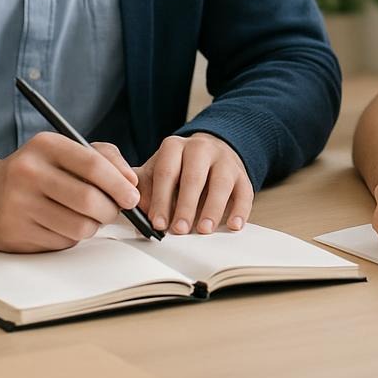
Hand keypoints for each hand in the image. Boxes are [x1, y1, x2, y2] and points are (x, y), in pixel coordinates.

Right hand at [0, 132, 139, 252]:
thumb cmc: (37, 169)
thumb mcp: (64, 150)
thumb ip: (104, 157)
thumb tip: (131, 182)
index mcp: (45, 146)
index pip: (93, 165)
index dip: (119, 184)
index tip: (132, 196)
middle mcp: (28, 173)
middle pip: (88, 200)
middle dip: (111, 210)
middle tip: (116, 211)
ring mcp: (19, 206)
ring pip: (79, 226)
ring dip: (93, 226)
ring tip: (89, 217)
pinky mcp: (16, 234)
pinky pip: (62, 242)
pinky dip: (72, 237)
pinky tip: (63, 224)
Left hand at [134, 133, 252, 234]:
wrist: (208, 152)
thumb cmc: (177, 169)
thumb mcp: (156, 171)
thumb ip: (143, 187)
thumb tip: (132, 208)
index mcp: (174, 147)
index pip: (166, 172)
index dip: (161, 199)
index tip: (157, 223)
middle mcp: (200, 148)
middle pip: (194, 177)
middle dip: (185, 206)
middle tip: (179, 230)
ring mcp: (224, 160)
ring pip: (221, 183)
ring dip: (212, 208)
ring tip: (203, 229)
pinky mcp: (242, 174)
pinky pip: (245, 192)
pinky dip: (240, 210)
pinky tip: (233, 225)